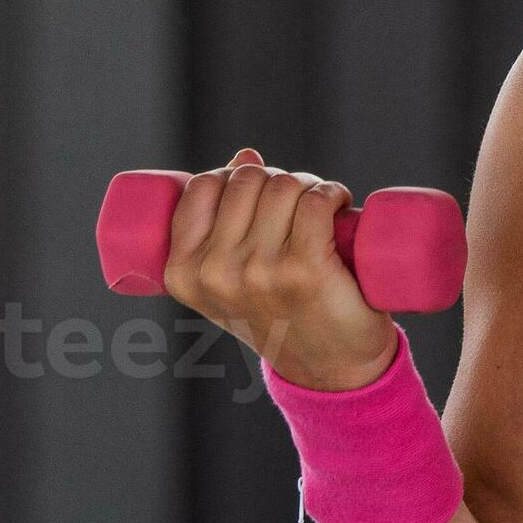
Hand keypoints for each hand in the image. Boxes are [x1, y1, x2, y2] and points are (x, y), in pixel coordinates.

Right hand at [162, 148, 399, 391]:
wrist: (328, 367)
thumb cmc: (279, 311)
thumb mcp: (231, 275)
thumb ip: (224, 221)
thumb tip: (245, 155)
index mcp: (182, 273)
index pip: (203, 185)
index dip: (236, 175)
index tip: (259, 192)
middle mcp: (216, 273)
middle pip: (248, 179)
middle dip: (278, 179)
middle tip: (299, 204)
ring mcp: (260, 272)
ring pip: (285, 186)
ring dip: (310, 186)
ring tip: (321, 209)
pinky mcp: (305, 269)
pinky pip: (316, 201)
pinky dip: (333, 193)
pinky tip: (340, 204)